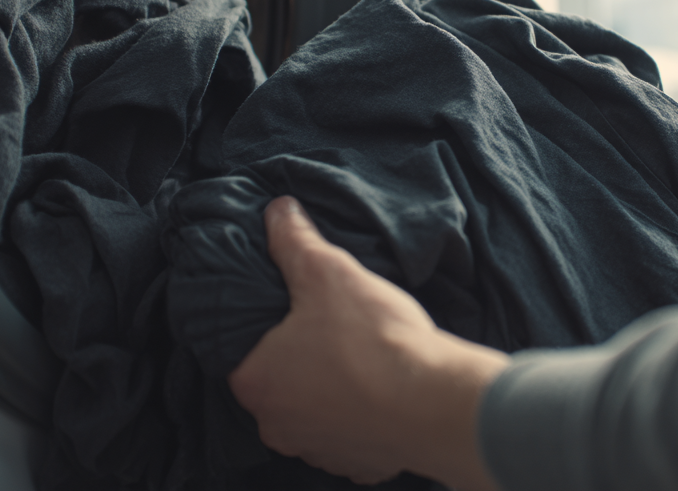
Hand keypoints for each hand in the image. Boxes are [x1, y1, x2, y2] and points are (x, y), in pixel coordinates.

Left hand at [229, 196, 509, 487]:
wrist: (433, 402)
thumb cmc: (372, 340)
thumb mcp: (326, 270)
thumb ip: (293, 240)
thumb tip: (276, 211)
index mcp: (255, 383)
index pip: (244, 349)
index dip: (271, 325)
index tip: (299, 309)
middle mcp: (277, 427)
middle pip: (281, 380)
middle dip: (305, 356)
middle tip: (336, 325)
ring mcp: (319, 452)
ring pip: (317, 409)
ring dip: (335, 387)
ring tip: (366, 353)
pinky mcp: (359, 466)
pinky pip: (353, 433)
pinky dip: (365, 412)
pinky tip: (386, 386)